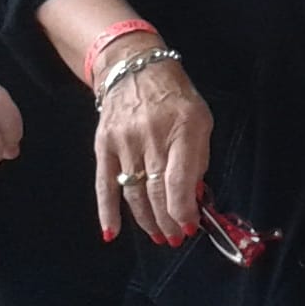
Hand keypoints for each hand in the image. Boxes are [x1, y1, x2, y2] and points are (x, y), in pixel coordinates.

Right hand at [93, 56, 212, 243]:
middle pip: (156, 192)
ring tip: (158, 236)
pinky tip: (112, 233)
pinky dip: (106, 211)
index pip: (179, 182)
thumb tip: (194, 198)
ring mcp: (124, 142)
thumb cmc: (175, 96)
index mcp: (183, 129)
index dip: (183, 211)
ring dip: (146, 220)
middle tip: (175, 238)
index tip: (190, 226)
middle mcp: (151, 137)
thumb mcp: (201, 120)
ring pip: (133, 193)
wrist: (135, 67)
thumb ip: (199, 159)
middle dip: (168, 221)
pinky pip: (104, 184)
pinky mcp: (103, 146)